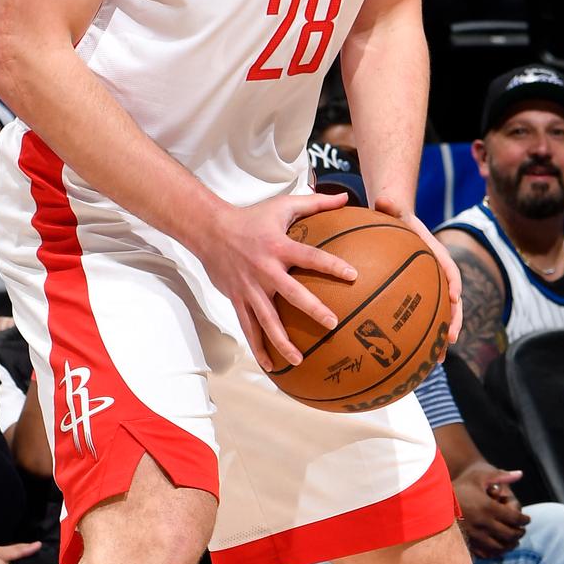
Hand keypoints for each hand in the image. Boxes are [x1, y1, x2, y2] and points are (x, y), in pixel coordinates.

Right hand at [193, 189, 357, 371]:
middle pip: (291, 293)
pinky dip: (258, 348)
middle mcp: (265, 270)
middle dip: (312, 309)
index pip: (311, 257)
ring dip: (282, 341)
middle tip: (332, 323)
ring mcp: (250, 289)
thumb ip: (316, 203)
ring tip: (299, 360)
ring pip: (267, 320)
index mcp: (279, 247)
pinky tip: (271, 366)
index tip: (353, 275)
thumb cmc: (251, 217)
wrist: (210, 230)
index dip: (332, 265)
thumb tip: (345, 198)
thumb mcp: (283, 205)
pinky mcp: (238, 300)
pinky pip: (249, 328)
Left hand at [371, 198, 462, 345]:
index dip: (452, 281)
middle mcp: (435, 272)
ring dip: (440, 337)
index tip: (455, 296)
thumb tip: (383, 200)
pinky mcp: (415, 295)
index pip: (448, 267)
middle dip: (453, 320)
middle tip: (452, 339)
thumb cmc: (393, 213)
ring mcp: (427, 286)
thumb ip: (389, 204)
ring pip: (439, 314)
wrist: (395, 217)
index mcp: (432, 252)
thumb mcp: (390, 206)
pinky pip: (420, 317)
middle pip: (450, 299)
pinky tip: (409, 357)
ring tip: (435, 360)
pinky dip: (418, 336)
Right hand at [454, 460, 527, 556]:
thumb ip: (501, 476)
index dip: (524, 520)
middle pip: (509, 534)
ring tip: (514, 540)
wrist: (435, 501)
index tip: (527, 519)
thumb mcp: (480, 476)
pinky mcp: (467, 544)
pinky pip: (486, 553)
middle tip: (522, 530)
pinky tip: (499, 547)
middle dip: (519, 533)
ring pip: (500, 546)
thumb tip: (520, 474)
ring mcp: (475, 536)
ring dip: (510, 545)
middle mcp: (483, 524)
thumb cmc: (460, 486)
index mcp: (488, 508)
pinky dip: (496, 552)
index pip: (514, 519)